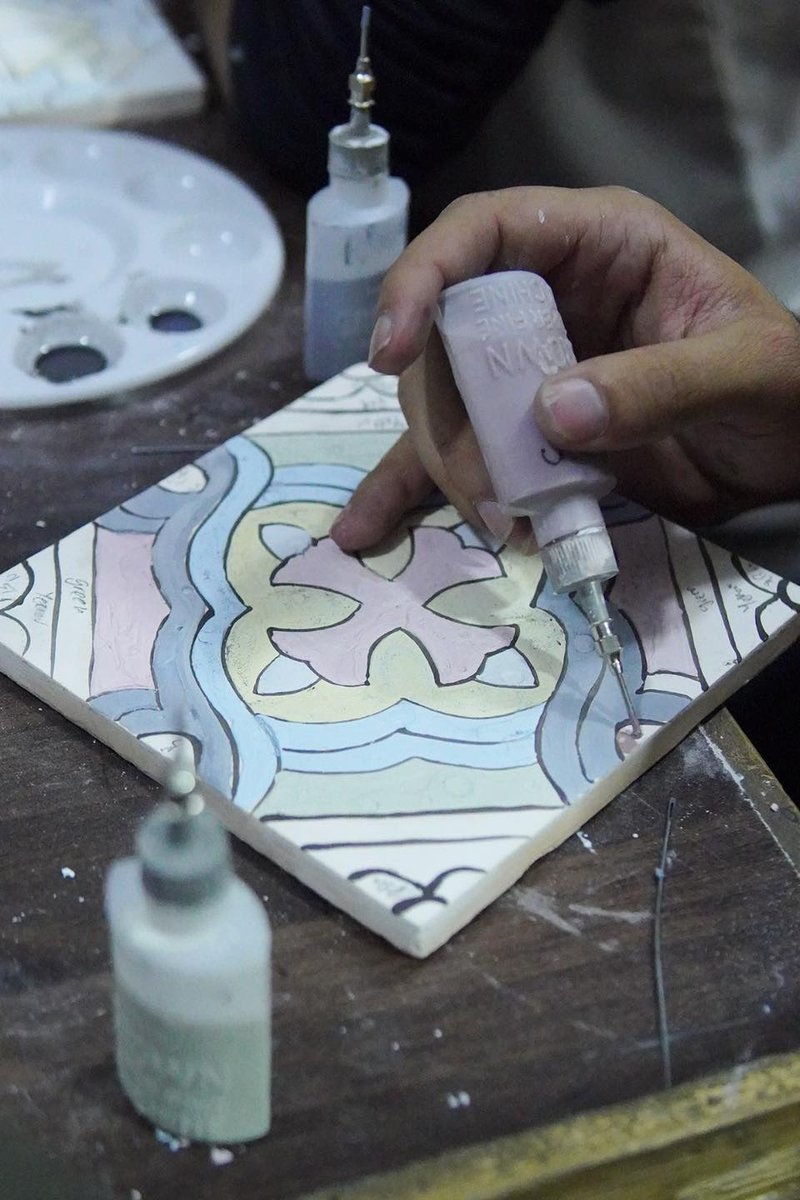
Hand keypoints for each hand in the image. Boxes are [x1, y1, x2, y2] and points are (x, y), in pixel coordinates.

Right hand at [330, 186, 799, 551]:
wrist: (789, 452)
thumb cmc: (784, 389)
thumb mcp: (745, 372)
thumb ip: (659, 384)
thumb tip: (549, 414)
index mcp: (596, 246)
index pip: (483, 233)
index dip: (423, 280)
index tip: (393, 349)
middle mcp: (545, 299)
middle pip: (445, 335)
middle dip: (448, 415)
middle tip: (489, 488)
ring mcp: (525, 370)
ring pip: (440, 403)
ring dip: (448, 466)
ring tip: (501, 521)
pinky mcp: (522, 436)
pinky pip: (452, 457)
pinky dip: (411, 493)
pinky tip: (364, 532)